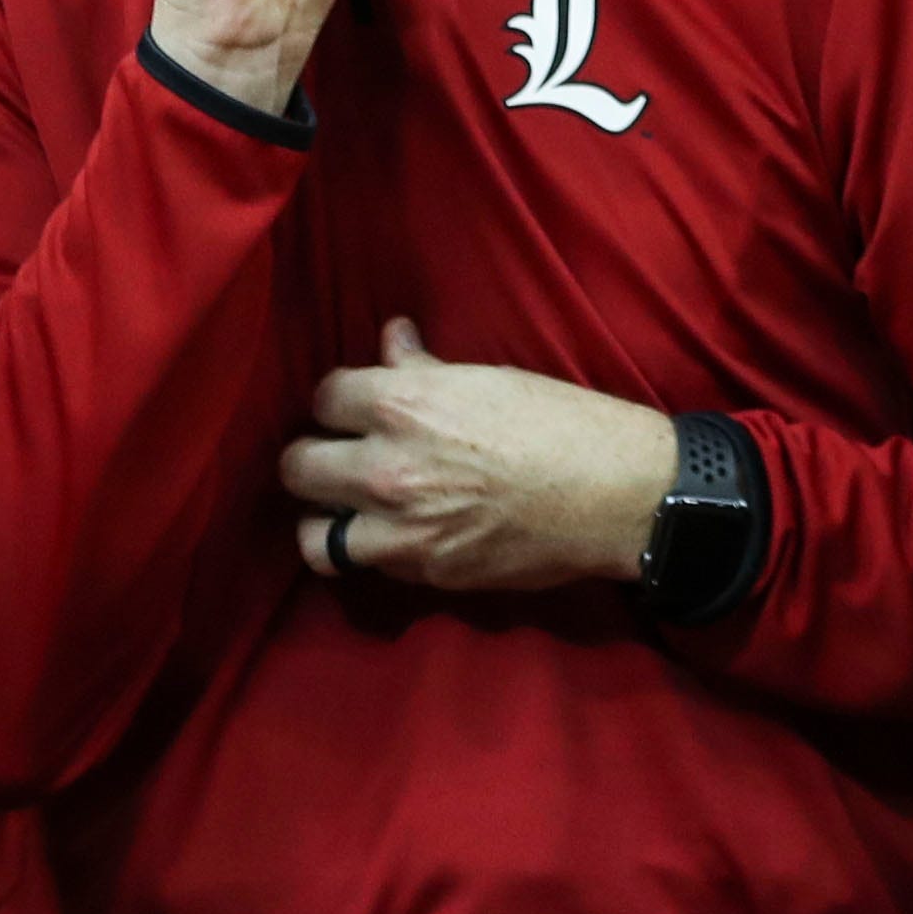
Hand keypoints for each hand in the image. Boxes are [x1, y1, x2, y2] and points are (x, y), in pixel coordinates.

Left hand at [277, 318, 677, 592]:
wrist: (612, 493)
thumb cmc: (559, 421)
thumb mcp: (488, 378)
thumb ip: (424, 369)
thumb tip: (393, 341)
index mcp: (402, 404)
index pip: (323, 398)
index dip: (339, 402)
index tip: (354, 408)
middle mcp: (387, 468)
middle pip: (299, 467)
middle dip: (315, 459)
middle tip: (339, 459)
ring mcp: (402, 529)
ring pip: (314, 535)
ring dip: (326, 519)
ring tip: (348, 510)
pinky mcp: (425, 572)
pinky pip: (367, 565)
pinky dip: (372, 551)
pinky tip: (394, 534)